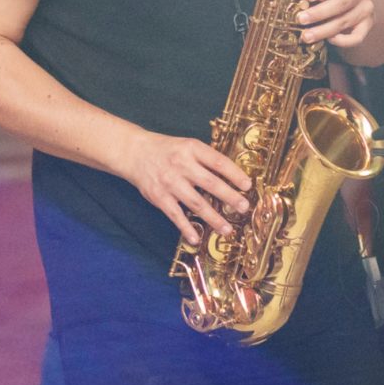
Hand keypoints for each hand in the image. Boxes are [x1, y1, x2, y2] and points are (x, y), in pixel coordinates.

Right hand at [124, 131, 252, 244]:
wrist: (135, 153)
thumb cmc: (167, 150)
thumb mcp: (188, 145)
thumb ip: (206, 159)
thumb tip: (232, 176)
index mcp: (192, 149)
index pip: (218, 162)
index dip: (234, 174)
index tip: (248, 185)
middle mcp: (182, 165)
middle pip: (210, 183)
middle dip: (229, 197)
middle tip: (244, 208)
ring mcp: (170, 182)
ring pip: (196, 203)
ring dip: (213, 218)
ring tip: (227, 229)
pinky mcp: (159, 197)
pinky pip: (175, 215)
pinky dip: (186, 228)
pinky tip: (196, 238)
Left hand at [298, 0, 375, 49]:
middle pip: (342, 2)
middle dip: (319, 13)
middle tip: (300, 19)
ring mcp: (367, 7)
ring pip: (346, 21)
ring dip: (324, 30)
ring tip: (306, 36)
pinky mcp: (368, 24)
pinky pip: (357, 37)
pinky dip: (342, 41)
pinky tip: (328, 40)